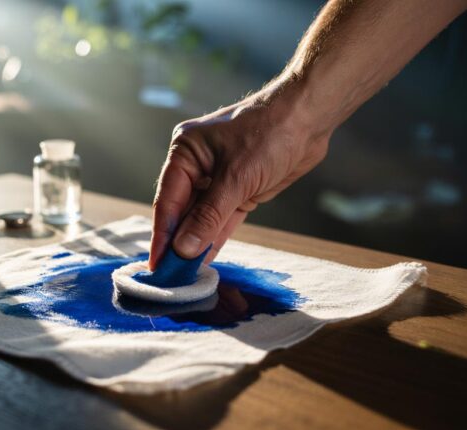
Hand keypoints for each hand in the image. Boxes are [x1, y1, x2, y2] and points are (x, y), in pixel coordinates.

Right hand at [149, 82, 330, 268]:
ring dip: (196, 243)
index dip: (162, 235)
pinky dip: (215, 237)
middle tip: (170, 275)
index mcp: (185, 153)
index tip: (156, 264)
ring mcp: (218, 178)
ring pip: (202, 217)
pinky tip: (205, 259)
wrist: (309, 118)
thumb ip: (208, 217)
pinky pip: (222, 218)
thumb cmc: (269, 134)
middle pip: (182, 212)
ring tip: (185, 274)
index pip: (168, 202)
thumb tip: (184, 249)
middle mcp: (196, 166)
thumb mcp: (236, 179)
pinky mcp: (239, 189)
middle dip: (178, 243)